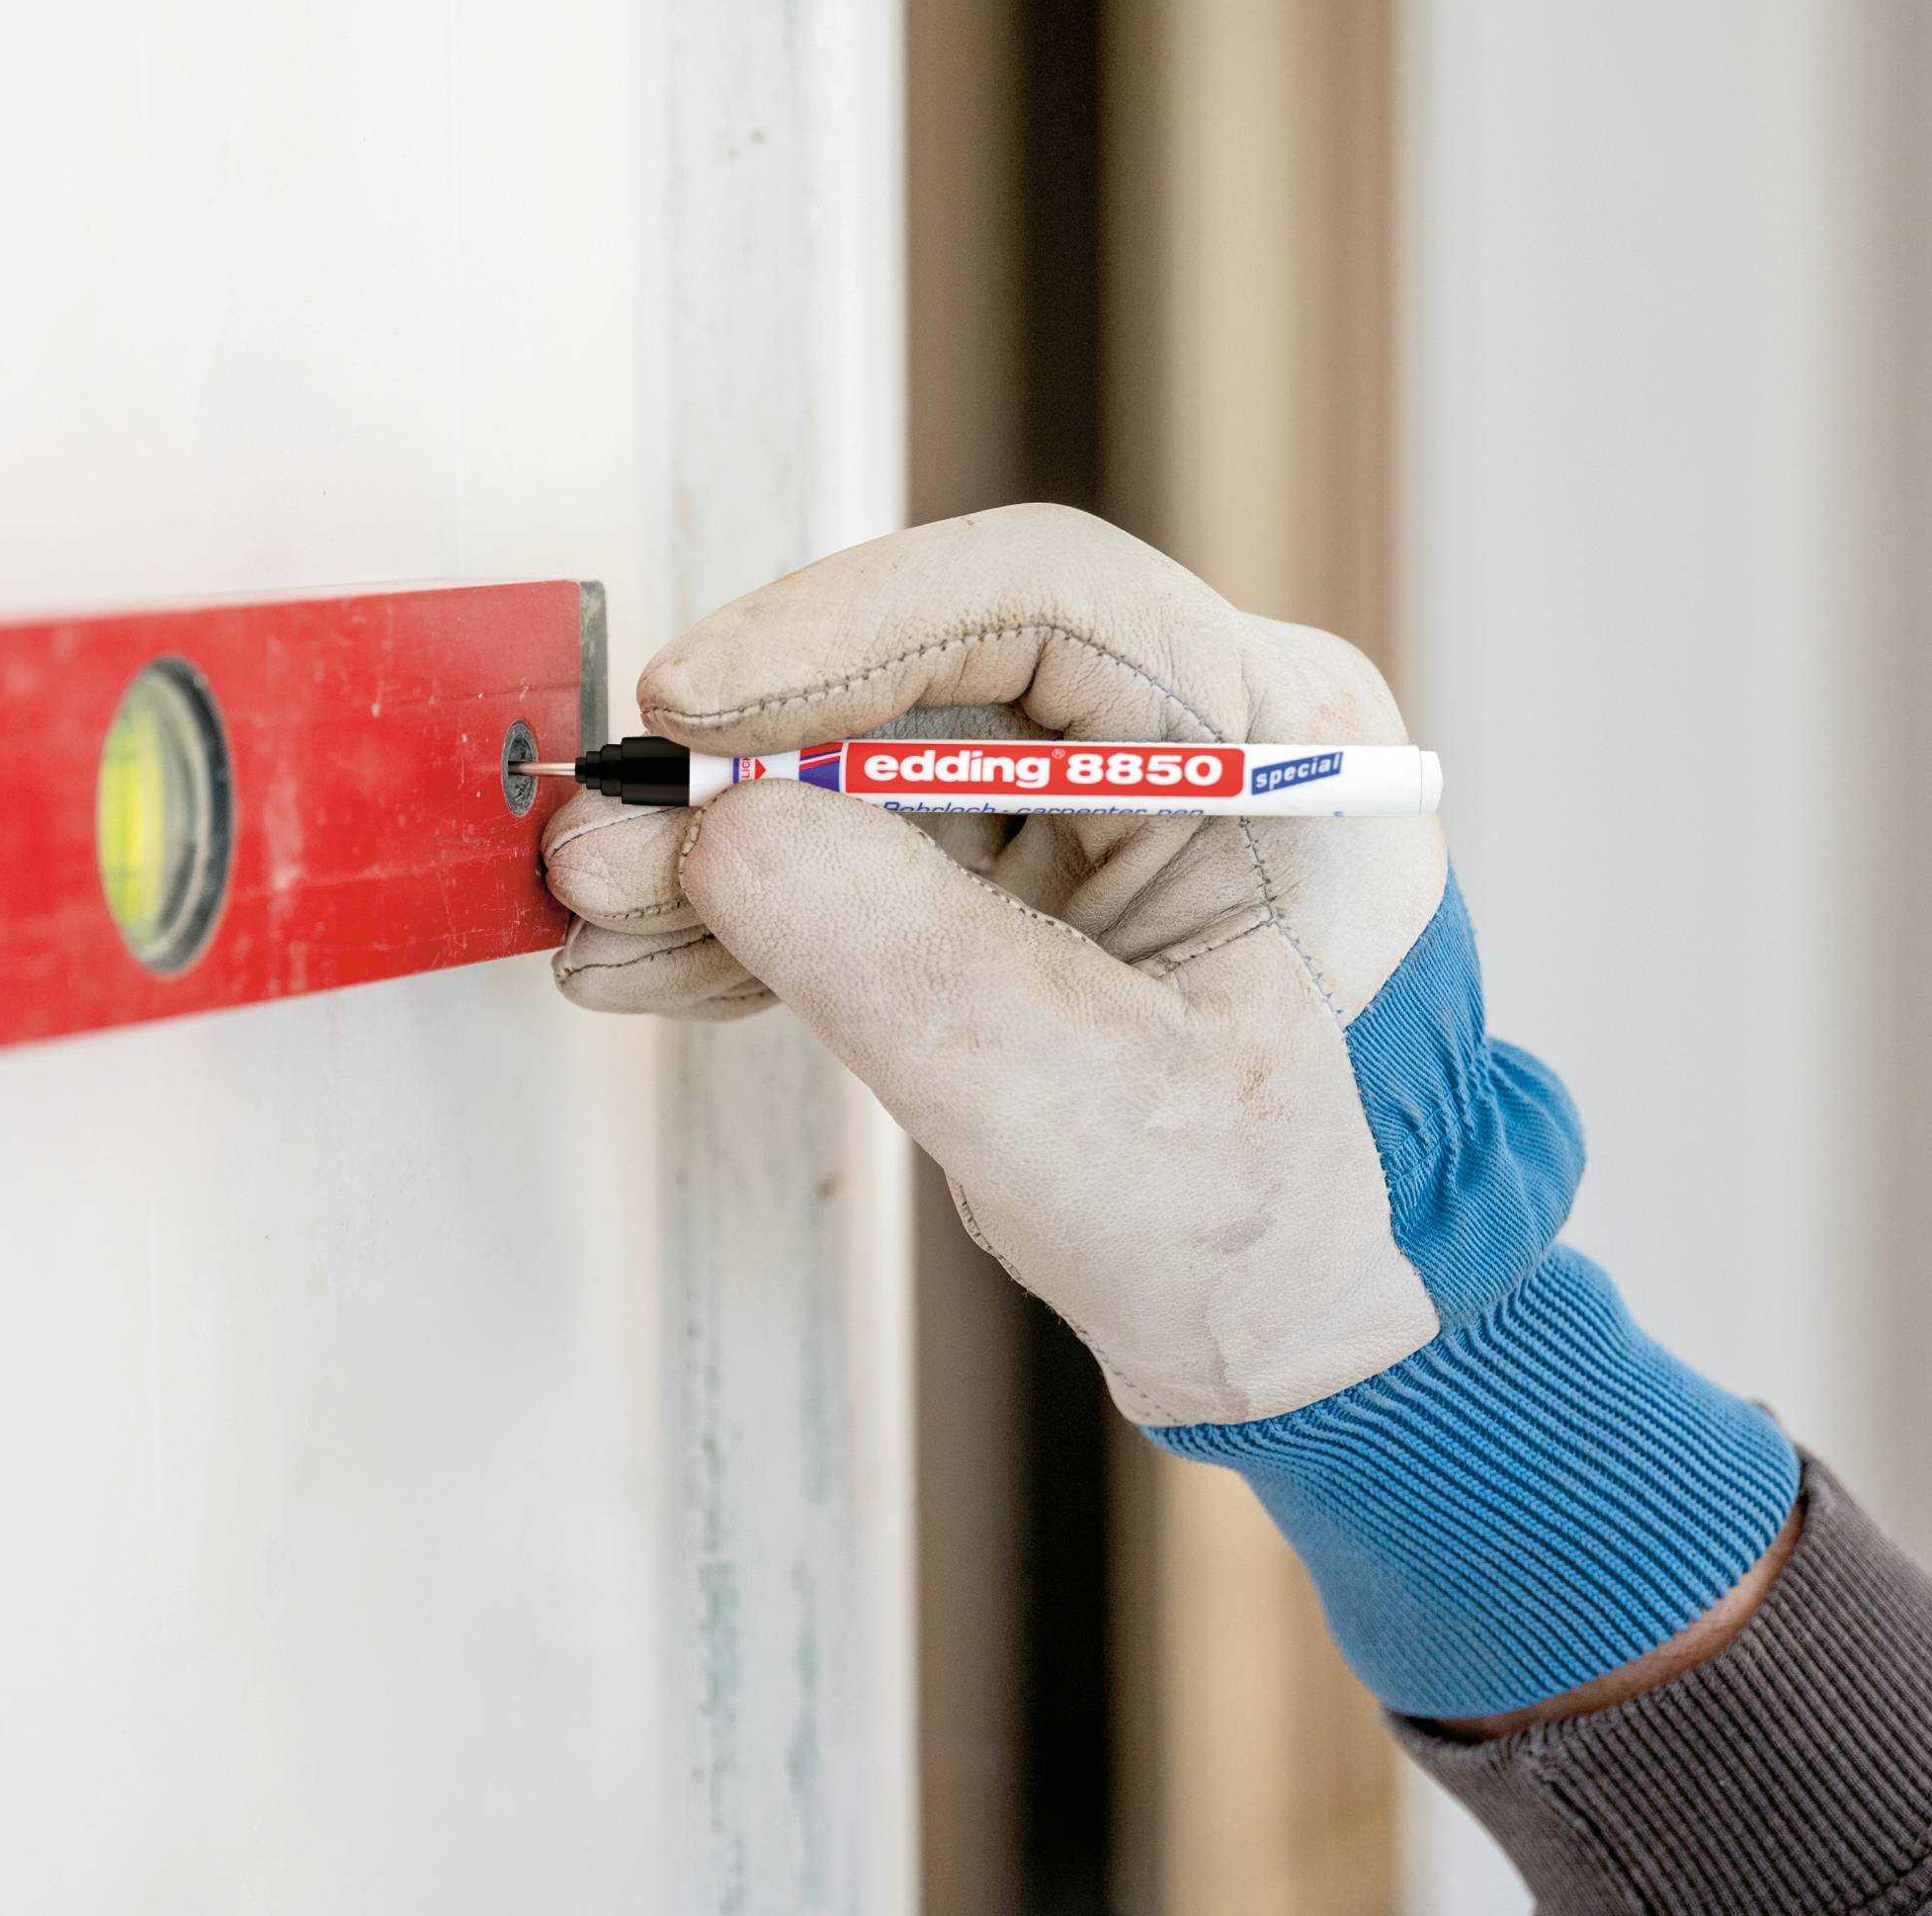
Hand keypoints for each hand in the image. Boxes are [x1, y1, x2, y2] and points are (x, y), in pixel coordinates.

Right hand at [542, 505, 1797, 1718]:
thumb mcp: (1086, 1110)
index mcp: (1274, 737)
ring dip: (725, 841)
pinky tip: (655, 959)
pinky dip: (760, 909)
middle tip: (605, 838)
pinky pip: (871, 854)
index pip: (1040, 596)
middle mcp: (1191, 731)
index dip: (844, 628)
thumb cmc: (1278, 1231)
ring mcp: (1104, 802)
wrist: (1330, 1335)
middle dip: (746, 758)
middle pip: (926, 676)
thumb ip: (901, 960)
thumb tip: (718, 830)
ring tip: (601, 913)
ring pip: (873, 765)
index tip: (691, 705)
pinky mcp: (1032, 877)